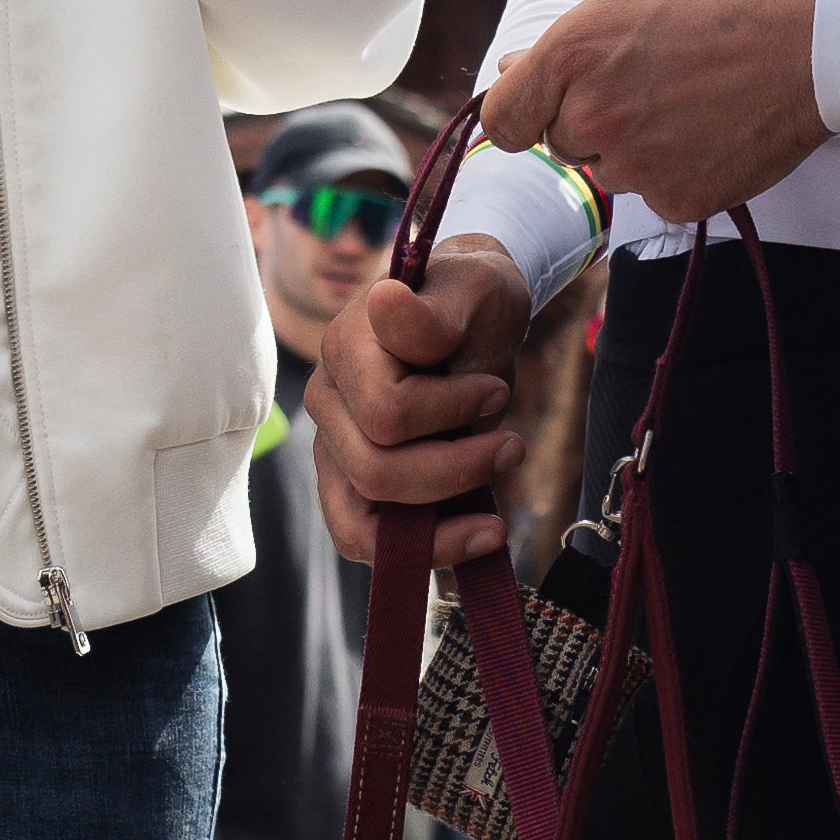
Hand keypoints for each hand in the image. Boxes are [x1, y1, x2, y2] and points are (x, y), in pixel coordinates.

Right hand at [309, 239, 537, 571]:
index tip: (496, 390)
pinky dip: (423, 551)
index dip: (451, 411)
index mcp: (346, 348)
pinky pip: (363, 540)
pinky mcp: (350, 482)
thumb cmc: (472, 300)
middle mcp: (327, 400)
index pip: (388, 412)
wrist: (471, 315)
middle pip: (377, 471)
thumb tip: (386, 302)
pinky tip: (478, 540)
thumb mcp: (472, 289)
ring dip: (442, 525)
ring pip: (366, 521)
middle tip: (512, 446)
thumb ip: (432, 313)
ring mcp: (333, 446)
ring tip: (497, 517)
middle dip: (456, 470)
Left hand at [488, 0, 828, 230]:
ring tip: (697, 99)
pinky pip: (660, 193)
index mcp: (570, 52)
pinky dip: (683, 170)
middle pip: (563, 144)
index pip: (502, 120)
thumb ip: (570, 35)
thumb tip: (512, 68)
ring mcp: (636, 164)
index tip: (544, 110)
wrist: (821, 35)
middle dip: (594, 120)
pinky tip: (720, 129)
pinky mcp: (679, 199)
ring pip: (612, 171)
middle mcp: (592, 114)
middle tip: (655, 83)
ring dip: (640, 146)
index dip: (522, 115)